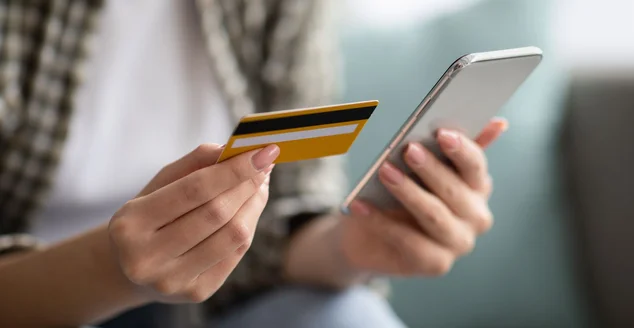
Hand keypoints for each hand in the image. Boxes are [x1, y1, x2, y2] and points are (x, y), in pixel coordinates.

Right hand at [108, 143, 278, 302]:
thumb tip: (233, 149)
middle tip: (265, 164)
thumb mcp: (159, 185)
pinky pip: (235, 254)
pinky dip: (248, 225)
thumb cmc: (149, 216)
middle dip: (247, 184)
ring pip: (232, 236)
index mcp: (131, 223)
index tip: (262, 152)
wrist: (131, 268)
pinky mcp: (196, 293)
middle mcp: (147, 257)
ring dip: (254, 204)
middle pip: (217, 214)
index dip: (234, 170)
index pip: (194, 190)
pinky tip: (250, 208)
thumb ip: (193, 163)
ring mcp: (172, 281)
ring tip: (260, 184)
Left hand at [341, 118, 506, 276]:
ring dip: (408, 192)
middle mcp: (476, 217)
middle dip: (431, 169)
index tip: (442, 133)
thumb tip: (497, 123)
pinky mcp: (436, 263)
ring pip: (434, 215)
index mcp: (477, 187)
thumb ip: (445, 146)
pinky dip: (381, 221)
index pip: (476, 166)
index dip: (462, 150)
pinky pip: (408, 240)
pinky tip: (360, 204)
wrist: (369, 235)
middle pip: (455, 190)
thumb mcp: (415, 167)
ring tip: (384, 172)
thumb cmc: (397, 192)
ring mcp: (459, 243)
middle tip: (409, 149)